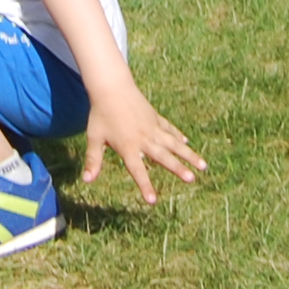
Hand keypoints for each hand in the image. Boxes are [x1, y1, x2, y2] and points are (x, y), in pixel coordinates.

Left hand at [77, 81, 205, 203]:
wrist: (111, 87)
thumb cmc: (101, 114)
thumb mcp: (94, 138)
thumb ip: (93, 160)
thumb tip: (86, 180)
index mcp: (128, 147)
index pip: (137, 170)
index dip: (145, 185)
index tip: (153, 200)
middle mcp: (144, 139)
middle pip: (163, 156)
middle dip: (178, 168)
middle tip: (192, 179)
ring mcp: (152, 127)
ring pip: (173, 143)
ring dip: (188, 154)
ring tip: (203, 165)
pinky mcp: (155, 117)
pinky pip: (169, 129)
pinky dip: (177, 136)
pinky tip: (186, 143)